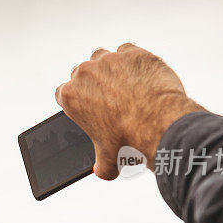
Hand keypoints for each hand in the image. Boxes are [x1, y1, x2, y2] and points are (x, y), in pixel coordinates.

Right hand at [55, 43, 202, 179]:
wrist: (159, 124)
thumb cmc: (130, 140)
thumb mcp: (107, 160)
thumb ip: (99, 164)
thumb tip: (102, 171)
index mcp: (71, 96)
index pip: (63, 92)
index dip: (75, 99)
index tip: (86, 105)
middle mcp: (85, 73)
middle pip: (81, 72)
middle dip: (92, 83)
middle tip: (109, 98)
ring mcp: (109, 60)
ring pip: (103, 58)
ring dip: (110, 68)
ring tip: (125, 84)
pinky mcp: (132, 52)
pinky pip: (127, 51)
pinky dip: (132, 61)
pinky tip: (141, 75)